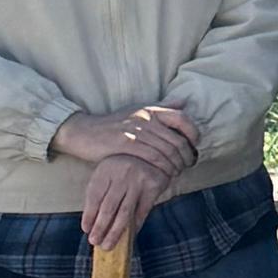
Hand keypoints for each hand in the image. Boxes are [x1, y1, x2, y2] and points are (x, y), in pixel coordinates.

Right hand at [52, 101, 198, 183]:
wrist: (84, 132)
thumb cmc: (114, 125)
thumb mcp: (138, 112)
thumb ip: (161, 108)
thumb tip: (183, 102)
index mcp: (151, 109)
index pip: (182, 119)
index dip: (193, 134)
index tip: (194, 147)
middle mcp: (145, 118)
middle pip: (177, 140)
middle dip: (186, 157)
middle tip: (187, 166)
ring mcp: (135, 130)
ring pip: (166, 151)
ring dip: (175, 166)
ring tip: (176, 173)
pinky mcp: (125, 144)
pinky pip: (152, 158)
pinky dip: (162, 168)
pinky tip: (162, 175)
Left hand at [76, 152, 174, 250]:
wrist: (152, 155)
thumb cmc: (123, 169)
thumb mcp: (108, 174)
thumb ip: (99, 194)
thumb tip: (91, 223)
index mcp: (106, 170)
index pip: (94, 196)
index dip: (89, 215)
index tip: (86, 230)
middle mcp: (121, 174)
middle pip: (108, 207)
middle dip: (101, 227)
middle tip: (95, 242)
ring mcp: (138, 180)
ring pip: (124, 212)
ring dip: (115, 232)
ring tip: (107, 244)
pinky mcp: (153, 187)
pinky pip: (142, 211)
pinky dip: (134, 226)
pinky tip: (128, 236)